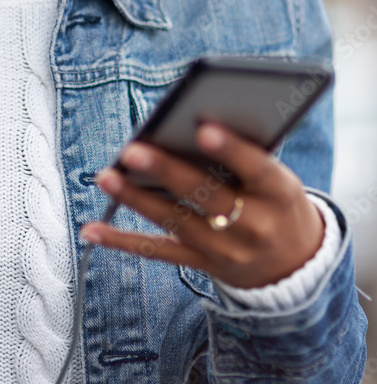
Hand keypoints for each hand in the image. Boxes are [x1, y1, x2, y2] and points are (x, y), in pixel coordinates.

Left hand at [80, 123, 324, 288]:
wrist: (294, 262)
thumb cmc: (273, 196)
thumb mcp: (275, 175)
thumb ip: (241, 152)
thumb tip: (187, 121)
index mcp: (279, 194)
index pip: (256, 169)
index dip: (230, 149)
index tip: (203, 127)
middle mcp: (254, 225)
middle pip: (206, 196)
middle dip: (166, 172)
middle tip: (132, 151)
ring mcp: (227, 250)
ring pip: (175, 221)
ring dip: (136, 199)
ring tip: (105, 177)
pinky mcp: (202, 263)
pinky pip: (158, 252)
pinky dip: (122, 241)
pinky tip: (92, 229)